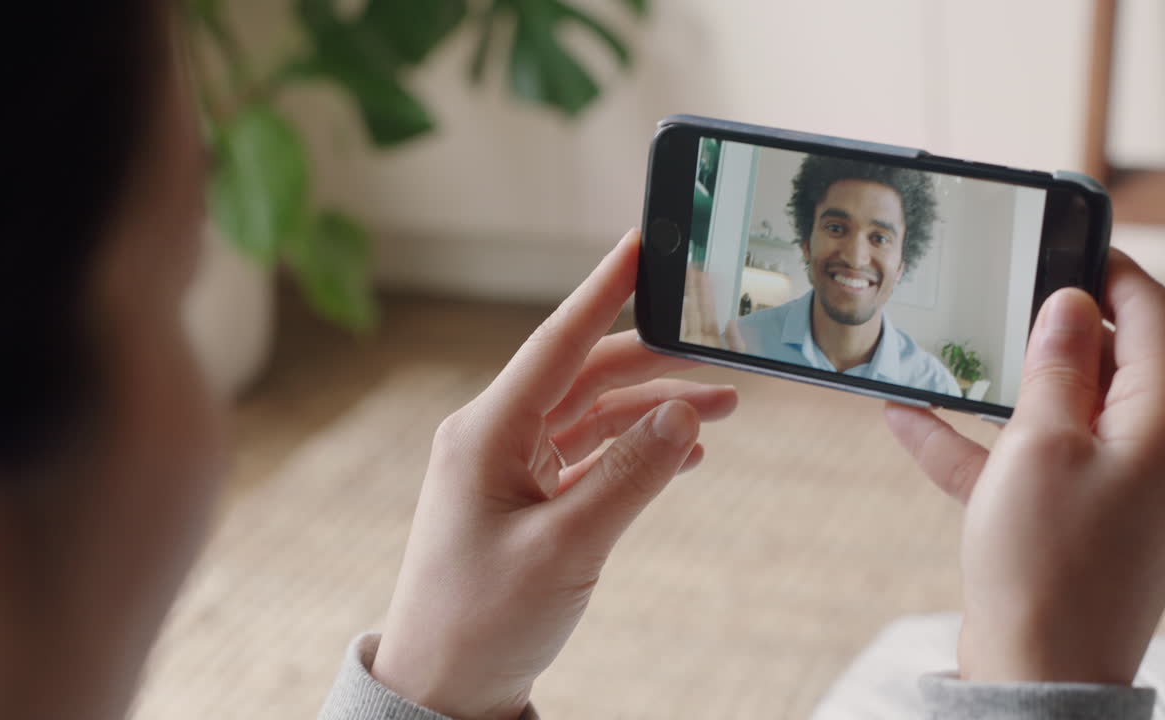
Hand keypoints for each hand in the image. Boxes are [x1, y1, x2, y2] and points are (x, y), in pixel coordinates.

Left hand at [370, 230, 737, 719]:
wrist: (442, 688)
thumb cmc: (482, 621)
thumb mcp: (565, 549)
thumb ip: (629, 476)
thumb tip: (682, 413)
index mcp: (486, 433)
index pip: (558, 342)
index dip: (605, 289)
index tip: (644, 244)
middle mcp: (495, 438)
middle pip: (585, 375)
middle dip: (654, 358)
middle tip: (718, 346)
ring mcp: (510, 469)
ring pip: (593, 415)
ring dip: (654, 408)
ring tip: (722, 405)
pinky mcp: (526, 500)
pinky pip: (588, 457)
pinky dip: (635, 451)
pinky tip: (682, 452)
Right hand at [884, 249, 1164, 685]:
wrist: (1040, 677)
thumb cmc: (1045, 563)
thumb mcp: (1041, 444)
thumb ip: (1057, 365)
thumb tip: (1071, 304)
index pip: (1151, 314)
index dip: (1108, 269)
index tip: (1065, 238)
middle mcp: (1161, 450)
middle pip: (1111, 362)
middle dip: (1049, 329)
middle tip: (997, 293)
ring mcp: (1125, 488)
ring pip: (1065, 412)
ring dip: (1005, 388)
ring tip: (950, 353)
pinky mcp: (1085, 520)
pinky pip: (1036, 464)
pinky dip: (984, 443)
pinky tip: (910, 419)